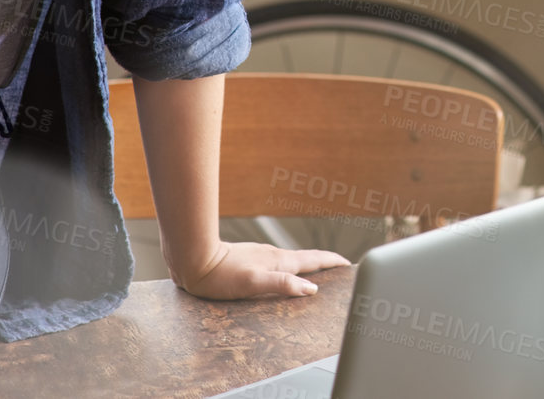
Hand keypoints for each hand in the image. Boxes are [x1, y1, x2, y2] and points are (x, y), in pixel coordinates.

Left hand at [168, 240, 349, 299]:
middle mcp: (273, 256)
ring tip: (318, 274)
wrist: (194, 260)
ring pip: (292, 260)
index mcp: (279, 261)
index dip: (332, 262)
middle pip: (306, 259)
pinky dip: (290, 268)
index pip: (313, 260)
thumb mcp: (254, 283)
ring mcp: (262, 256)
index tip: (348, 264)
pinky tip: (284, 274)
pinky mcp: (252, 260)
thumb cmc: (221, 275)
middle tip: (340, 269)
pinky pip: (279, 264)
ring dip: (308, 265)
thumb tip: (312, 288)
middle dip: (325, 263)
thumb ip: (283, 284)